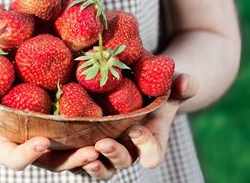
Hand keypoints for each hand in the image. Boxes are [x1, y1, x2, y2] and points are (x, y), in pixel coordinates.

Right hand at [0, 87, 99, 172]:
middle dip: (71, 159)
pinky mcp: (55, 124)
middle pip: (52, 160)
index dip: (28, 155)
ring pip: (69, 149)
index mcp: (1, 147)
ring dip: (88, 148)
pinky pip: (75, 131)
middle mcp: (26, 146)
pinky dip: (92, 130)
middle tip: (91, 151)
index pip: (15, 159)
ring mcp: (42, 136)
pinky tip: (111, 119)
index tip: (41, 142)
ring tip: (107, 141)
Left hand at [80, 73, 197, 179]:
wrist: (133, 88)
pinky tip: (63, 146)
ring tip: (87, 155)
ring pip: (101, 167)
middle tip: (104, 142)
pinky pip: (79, 159)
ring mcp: (107, 150)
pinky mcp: (87, 145)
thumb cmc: (154, 89)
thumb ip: (181, 85)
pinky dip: (73, 156)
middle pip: (123, 162)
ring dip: (93, 164)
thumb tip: (186, 82)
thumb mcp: (169, 84)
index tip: (137, 130)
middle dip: (115, 154)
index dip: (146, 147)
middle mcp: (129, 150)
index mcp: (150, 141)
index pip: (152, 154)